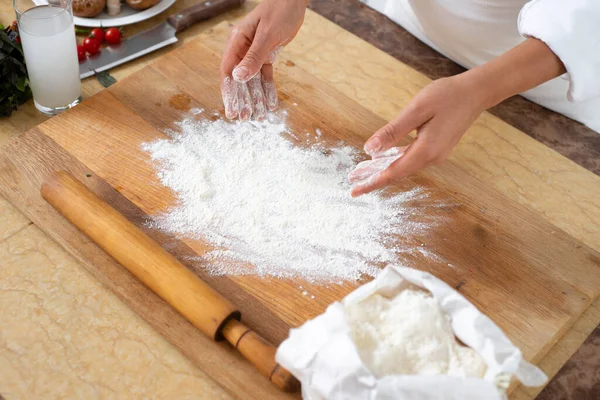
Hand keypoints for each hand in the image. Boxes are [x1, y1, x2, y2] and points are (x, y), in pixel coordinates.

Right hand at [220, 0, 306, 120]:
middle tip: (243, 118)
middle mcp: (243, 49)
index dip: (229, 92)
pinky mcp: (267, 54)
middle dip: (242, 99)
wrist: (294, 0)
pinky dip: (268, 89)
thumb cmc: (279, 11)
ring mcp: (255, 52)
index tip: (231, 109)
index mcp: (237, 42)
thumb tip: (238, 78)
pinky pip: (265, 75)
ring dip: (256, 98)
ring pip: (253, 80)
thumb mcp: (267, 36)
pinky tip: (271, 103)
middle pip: (239, 79)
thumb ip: (253, 57)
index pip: (228, 71)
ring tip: (259, 116)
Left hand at [349, 76, 486, 196]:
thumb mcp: (416, 110)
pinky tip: (382, 158)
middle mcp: (432, 158)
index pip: (393, 173)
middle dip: (373, 178)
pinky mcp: (436, 148)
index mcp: (426, 150)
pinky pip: (411, 158)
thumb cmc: (447, 96)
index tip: (354, 191)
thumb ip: (393, 131)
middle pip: (396, 173)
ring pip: (403, 166)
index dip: (372, 182)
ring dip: (382, 169)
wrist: (476, 92)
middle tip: (351, 183)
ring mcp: (435, 154)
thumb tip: (369, 149)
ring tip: (361, 172)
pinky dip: (394, 160)